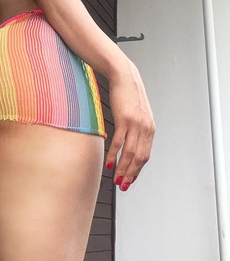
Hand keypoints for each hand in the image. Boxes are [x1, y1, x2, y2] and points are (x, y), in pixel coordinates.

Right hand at [105, 62, 154, 190]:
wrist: (124, 76)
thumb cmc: (128, 94)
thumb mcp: (138, 114)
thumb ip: (137, 129)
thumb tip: (131, 143)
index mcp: (150, 129)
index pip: (145, 155)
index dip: (137, 170)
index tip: (129, 180)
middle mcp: (145, 128)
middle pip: (139, 157)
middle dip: (131, 174)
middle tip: (122, 185)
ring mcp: (136, 124)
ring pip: (130, 152)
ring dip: (123, 168)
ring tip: (116, 178)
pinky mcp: (124, 119)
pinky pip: (119, 141)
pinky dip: (114, 154)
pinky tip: (110, 162)